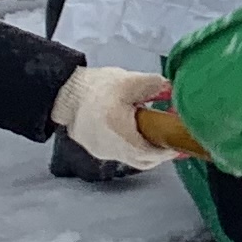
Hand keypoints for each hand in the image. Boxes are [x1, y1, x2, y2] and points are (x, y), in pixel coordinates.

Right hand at [51, 66, 177, 167]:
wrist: (63, 91)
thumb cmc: (97, 87)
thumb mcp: (130, 81)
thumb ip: (156, 85)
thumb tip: (174, 90)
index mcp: (121, 133)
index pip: (151, 153)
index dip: (167, 151)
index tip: (178, 143)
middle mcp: (111, 148)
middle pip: (142, 161)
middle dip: (159, 153)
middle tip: (169, 140)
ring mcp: (100, 151)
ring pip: (130, 158)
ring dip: (144, 149)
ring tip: (153, 133)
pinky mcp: (93, 148)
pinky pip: (117, 153)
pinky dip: (129, 146)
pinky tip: (133, 131)